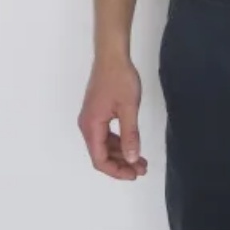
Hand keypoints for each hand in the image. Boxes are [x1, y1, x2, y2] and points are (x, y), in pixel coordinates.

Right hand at [78, 57, 147, 180]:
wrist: (112, 55)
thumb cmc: (120, 78)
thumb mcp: (129, 107)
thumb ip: (130, 134)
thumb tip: (132, 158)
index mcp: (91, 126)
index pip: (99, 159)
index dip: (116, 171)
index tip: (133, 174)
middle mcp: (87, 125)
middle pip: (101, 154)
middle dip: (121, 164)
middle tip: (142, 168)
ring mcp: (91, 118)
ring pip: (104, 145)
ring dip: (121, 154)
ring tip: (140, 160)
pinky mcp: (97, 112)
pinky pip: (105, 134)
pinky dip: (118, 142)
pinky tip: (132, 145)